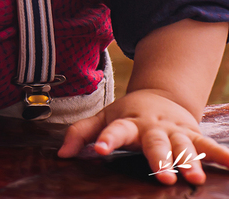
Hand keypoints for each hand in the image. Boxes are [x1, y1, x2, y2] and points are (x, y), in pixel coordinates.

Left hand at [57, 89, 228, 184]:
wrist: (160, 95)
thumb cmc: (127, 114)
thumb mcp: (102, 118)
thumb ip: (81, 133)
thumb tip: (61, 155)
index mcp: (128, 122)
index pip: (115, 130)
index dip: (107, 139)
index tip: (102, 150)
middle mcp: (153, 126)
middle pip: (156, 143)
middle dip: (161, 160)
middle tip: (165, 177)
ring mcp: (175, 130)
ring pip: (184, 145)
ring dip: (191, 161)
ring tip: (195, 177)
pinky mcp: (193, 133)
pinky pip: (208, 144)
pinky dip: (220, 154)